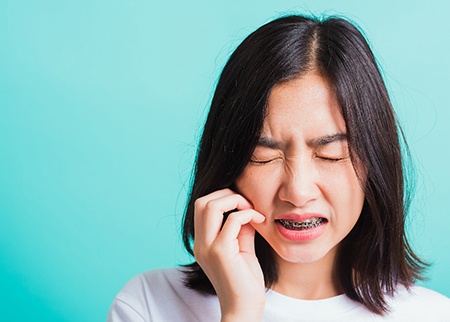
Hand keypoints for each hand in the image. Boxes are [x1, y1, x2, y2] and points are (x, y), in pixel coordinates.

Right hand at [194, 189, 265, 320]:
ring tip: (251, 209)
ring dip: (234, 200)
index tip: (243, 204)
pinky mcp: (221, 252)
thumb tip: (246, 210)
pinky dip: (247, 214)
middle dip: (226, 194)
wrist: (244, 309)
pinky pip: (232, 220)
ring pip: (211, 206)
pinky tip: (260, 220)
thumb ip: (241, 229)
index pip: (202, 206)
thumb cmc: (245, 282)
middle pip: (202, 202)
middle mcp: (200, 243)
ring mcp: (208, 247)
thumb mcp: (242, 249)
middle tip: (247, 203)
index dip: (222, 198)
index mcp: (202, 242)